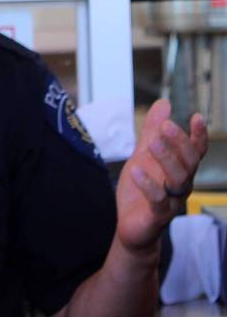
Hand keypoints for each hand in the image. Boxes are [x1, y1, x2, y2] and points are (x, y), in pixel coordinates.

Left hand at [117, 99, 207, 253]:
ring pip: (178, 180)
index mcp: (180, 169)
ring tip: (153, 143)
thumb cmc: (141, 190)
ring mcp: (172, 200)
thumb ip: (152, 132)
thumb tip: (164, 104)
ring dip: (167, 160)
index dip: (198, 135)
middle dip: (180, 143)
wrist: (132, 227)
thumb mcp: (142, 156)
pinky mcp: (157, 215)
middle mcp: (181, 184)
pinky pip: (158, 200)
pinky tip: (135, 170)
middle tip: (167, 126)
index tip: (196, 117)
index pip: (195, 151)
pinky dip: (147, 184)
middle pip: (189, 162)